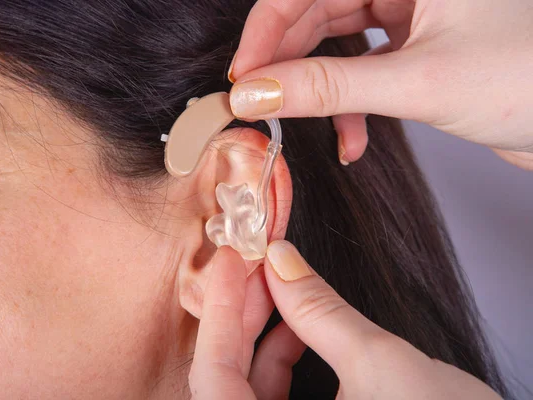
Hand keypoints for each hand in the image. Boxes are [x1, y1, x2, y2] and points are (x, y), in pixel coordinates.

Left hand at [189, 242, 501, 398]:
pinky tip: (295, 329)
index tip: (231, 260)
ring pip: (246, 390)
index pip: (214, 377)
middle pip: (224, 381)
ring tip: (275, 287)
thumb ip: (320, 309)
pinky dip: (277, 361)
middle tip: (252, 267)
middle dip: (237, 317)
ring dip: (258, 336)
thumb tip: (284, 260)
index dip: (218, 311)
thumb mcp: (380, 363)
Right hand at [228, 0, 532, 168]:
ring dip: (320, 92)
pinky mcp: (417, 44)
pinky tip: (354, 141)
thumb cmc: (530, 81)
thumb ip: (329, 87)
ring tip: (312, 131)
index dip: (267, 29)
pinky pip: (362, 68)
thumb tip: (258, 93)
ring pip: (335, 41)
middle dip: (288, 65)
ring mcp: (411, 10)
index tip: (245, 78)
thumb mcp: (417, 83)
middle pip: (315, 10)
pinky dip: (351, 105)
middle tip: (265, 107)